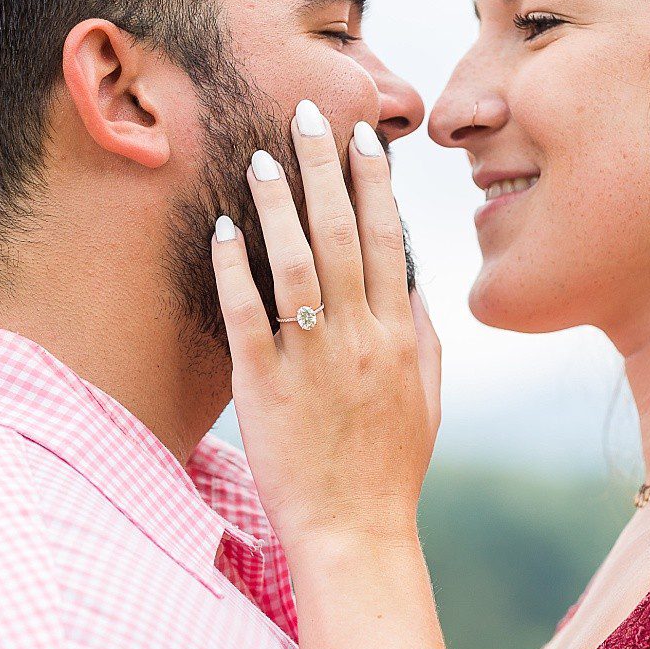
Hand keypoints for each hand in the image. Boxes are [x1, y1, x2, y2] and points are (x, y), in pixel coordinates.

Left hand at [210, 100, 440, 548]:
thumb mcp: (428, 397)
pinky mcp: (265, 387)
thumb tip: (412, 275)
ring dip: (279, 205)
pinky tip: (222, 228)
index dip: (375, 184)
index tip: (363, 137)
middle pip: (344, 236)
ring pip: (297, 265)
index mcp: (400, 336)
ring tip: (261, 157)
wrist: (356, 534)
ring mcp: (313, 361)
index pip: (390, 241)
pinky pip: (248, 316)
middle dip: (325, 169)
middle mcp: (360, 339)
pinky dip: (234, 268)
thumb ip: (421, 332)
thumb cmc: (392, 467)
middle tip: (308, 114)